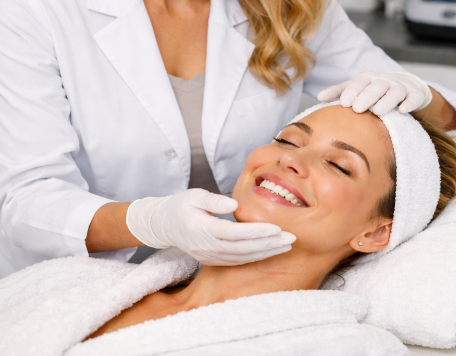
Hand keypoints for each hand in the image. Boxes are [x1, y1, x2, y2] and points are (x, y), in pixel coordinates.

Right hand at [126, 188, 294, 265]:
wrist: (162, 224)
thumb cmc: (180, 205)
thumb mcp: (194, 195)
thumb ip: (214, 200)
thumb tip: (234, 204)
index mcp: (201, 228)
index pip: (234, 233)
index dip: (256, 232)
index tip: (277, 228)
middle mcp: (206, 246)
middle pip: (242, 249)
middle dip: (269, 245)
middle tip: (292, 238)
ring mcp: (208, 256)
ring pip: (242, 257)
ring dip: (266, 253)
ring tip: (287, 245)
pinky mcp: (212, 260)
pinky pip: (237, 261)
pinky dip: (256, 257)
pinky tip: (271, 251)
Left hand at [317, 71, 432, 115]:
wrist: (407, 85)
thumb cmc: (376, 88)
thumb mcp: (359, 87)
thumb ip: (340, 91)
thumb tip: (319, 97)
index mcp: (368, 78)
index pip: (358, 83)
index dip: (352, 92)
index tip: (344, 103)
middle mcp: (384, 80)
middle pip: (375, 87)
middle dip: (366, 97)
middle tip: (357, 108)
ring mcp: (400, 87)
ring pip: (394, 92)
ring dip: (386, 101)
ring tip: (378, 111)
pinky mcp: (414, 95)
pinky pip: (413, 98)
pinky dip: (409, 103)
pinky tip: (403, 110)